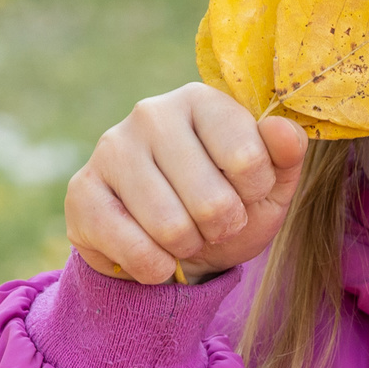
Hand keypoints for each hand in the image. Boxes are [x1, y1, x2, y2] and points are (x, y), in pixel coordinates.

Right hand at [64, 84, 308, 283]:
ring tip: (184, 236)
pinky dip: (155, 268)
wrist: (170, 246)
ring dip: (188, 247)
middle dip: (221, 227)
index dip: (255, 192)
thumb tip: (283, 131)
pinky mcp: (82, 190)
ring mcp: (112, 149)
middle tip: (213, 223)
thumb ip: (285, 155)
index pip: (248, 157)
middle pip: (210, 200)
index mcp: (201, 100)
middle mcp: (152, 113)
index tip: (245, 192)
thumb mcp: (269, 184)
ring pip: (171, 227)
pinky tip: (153, 253)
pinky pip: (135, 250)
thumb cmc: (226, 204)